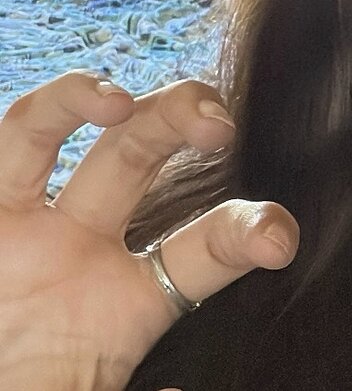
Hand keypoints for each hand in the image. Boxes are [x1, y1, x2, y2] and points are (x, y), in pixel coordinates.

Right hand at [0, 71, 299, 389]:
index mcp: (130, 298)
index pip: (206, 247)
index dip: (248, 231)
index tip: (279, 239)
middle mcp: (81, 246)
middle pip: (141, 155)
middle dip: (182, 119)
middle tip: (219, 125)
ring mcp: (24, 230)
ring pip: (64, 137)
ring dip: (86, 96)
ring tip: (118, 100)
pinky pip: (9, 141)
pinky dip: (41, 112)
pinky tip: (66, 102)